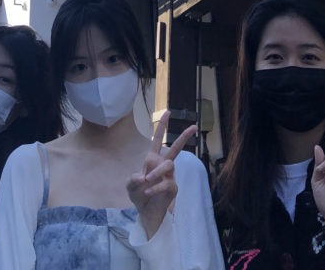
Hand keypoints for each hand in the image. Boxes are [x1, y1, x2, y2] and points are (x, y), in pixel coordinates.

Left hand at [126, 110, 196, 239]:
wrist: (145, 212)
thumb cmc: (139, 194)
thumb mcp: (130, 185)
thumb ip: (133, 179)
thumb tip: (143, 177)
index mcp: (152, 159)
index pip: (157, 139)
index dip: (162, 126)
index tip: (168, 112)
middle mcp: (163, 164)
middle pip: (175, 148)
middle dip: (184, 136)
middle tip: (194, 126)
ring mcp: (170, 176)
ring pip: (168, 165)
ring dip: (156, 172)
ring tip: (146, 181)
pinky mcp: (173, 187)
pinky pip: (166, 183)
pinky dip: (155, 188)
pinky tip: (147, 192)